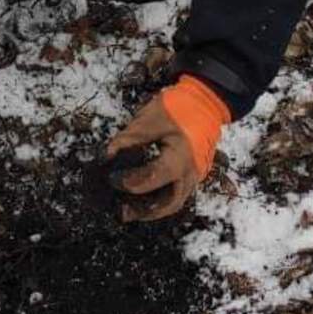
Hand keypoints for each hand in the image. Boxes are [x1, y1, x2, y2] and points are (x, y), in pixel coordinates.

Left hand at [103, 76, 230, 222]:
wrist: (206, 101)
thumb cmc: (178, 107)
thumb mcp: (149, 119)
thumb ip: (127, 140)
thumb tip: (106, 156)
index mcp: (181, 157)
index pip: (153, 177)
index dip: (130, 181)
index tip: (112, 178)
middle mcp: (191, 172)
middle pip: (169, 203)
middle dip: (145, 211)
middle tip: (122, 212)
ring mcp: (196, 175)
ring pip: (175, 201)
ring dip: (153, 209)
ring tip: (130, 209)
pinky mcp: (193, 173)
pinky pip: (177, 192)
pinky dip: (160, 198)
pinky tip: (144, 196)